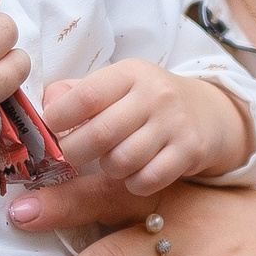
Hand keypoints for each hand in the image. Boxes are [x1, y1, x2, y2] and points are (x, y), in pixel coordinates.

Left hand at [42, 61, 249, 194]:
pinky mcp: (189, 151)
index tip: (54, 127)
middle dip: (76, 151)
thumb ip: (78, 93)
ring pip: (121, 161)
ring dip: (108, 168)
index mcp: (129, 73)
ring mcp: (174, 123)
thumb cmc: (147, 101)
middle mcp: (154, 95)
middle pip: (99, 135)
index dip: (59, 117)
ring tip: (111, 160)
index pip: (85, 96)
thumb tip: (47, 104)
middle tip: (75, 154)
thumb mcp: (117, 85)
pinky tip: (134, 172)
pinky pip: (146, 180)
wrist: (208, 112)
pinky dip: (133, 182)